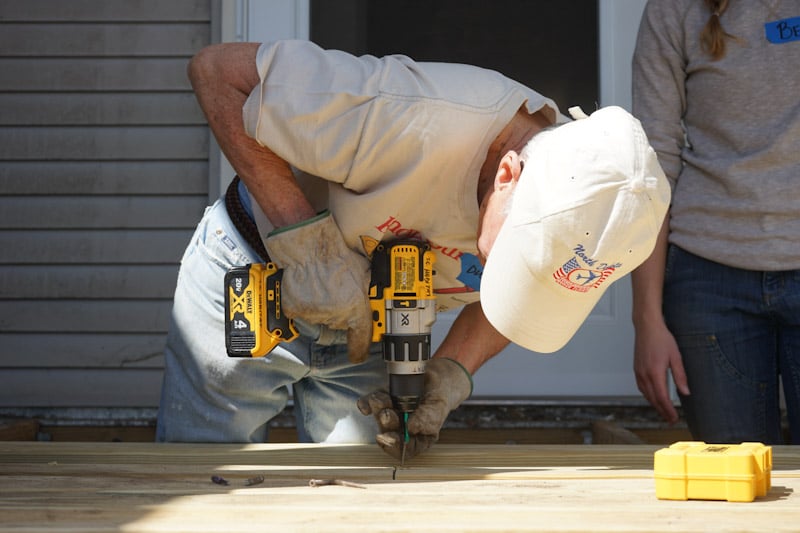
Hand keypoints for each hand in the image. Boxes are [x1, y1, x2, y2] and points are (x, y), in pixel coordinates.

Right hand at [265, 210, 372, 362]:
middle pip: (340, 323)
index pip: (360, 341)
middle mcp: (336, 317)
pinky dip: (305, 302)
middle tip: (339, 291)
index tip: (358, 354)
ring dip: (324, 305)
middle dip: (342, 312)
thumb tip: (379, 299)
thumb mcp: (365, 273)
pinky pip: (302, 311)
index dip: (360, 350)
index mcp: (356, 310)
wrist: (310, 248)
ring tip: (324, 284)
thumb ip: (370, 292)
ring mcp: (314, 315)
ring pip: (322, 317)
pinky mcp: (296, 310)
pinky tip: (309, 287)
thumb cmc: (339, 257)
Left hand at [357, 358, 472, 460]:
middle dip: (386, 423)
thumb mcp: (439, 407)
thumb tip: (411, 428)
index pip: (404, 450)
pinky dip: (366, 403)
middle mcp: (402, 429)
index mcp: (419, 437)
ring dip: (378, 409)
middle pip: (389, 433)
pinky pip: (369, 405)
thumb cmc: (440, 395)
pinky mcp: (383, 401)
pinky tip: (369, 400)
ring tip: (382, 398)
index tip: (388, 437)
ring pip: (378, 417)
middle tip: (387, 413)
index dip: (394, 445)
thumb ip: (427, 419)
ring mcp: (392, 414)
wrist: (436, 374)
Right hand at [633, 318, 688, 423]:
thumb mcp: (676, 356)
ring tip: (663, 411)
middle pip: (653, 399)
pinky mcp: (636, 369)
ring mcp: (638, 372)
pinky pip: (641, 387)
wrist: (647, 327)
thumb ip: (680, 376)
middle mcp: (644, 374)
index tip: (674, 418)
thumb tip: (685, 392)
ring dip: (654, 404)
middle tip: (670, 419)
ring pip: (646, 394)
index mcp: (655, 373)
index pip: (662, 397)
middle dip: (662, 411)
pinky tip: (653, 396)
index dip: (668, 410)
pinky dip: (648, 395)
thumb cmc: (662, 339)